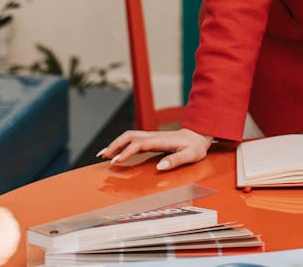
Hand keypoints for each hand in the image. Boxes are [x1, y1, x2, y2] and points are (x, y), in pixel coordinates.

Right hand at [98, 128, 213, 170]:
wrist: (199, 135)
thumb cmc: (195, 147)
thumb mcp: (190, 155)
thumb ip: (175, 160)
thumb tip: (160, 167)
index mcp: (161, 140)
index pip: (139, 144)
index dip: (127, 152)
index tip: (117, 161)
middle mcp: (154, 136)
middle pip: (130, 136)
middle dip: (115, 145)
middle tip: (104, 157)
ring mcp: (151, 136)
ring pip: (129, 136)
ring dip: (115, 144)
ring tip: (103, 155)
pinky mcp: (150, 139)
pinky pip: (132, 139)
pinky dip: (120, 144)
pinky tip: (114, 152)